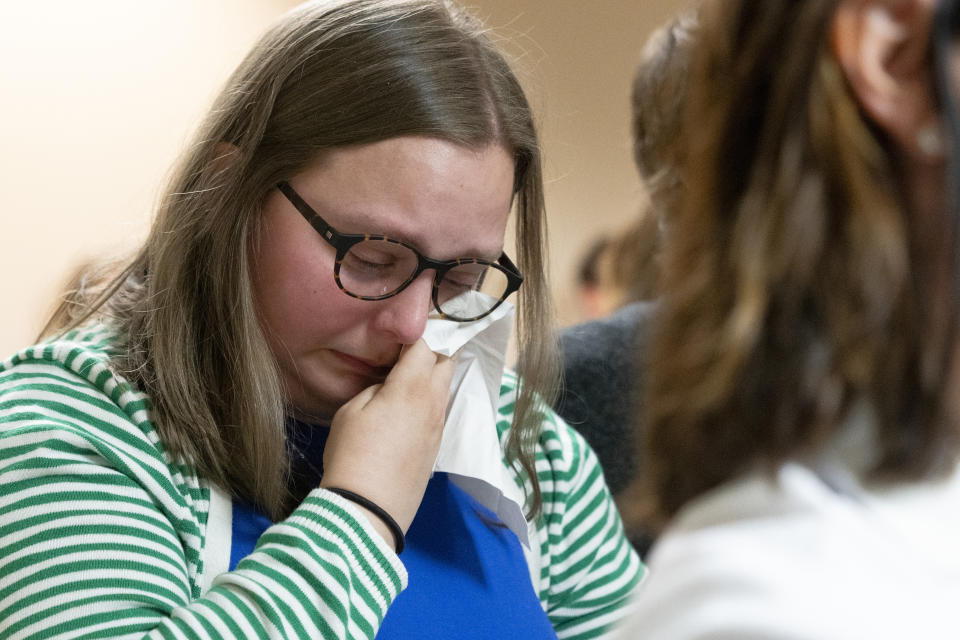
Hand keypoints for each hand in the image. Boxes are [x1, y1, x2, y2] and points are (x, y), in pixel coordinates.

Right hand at [320, 339, 454, 544]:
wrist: (368, 508)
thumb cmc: (352, 455)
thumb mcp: (351, 411)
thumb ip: (376, 389)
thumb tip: (390, 386)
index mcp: (412, 387)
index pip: (424, 346)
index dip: (411, 338)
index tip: (396, 341)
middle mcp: (433, 402)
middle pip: (446, 362)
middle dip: (431, 352)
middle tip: (407, 355)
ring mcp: (439, 425)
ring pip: (445, 387)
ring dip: (433, 377)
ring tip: (407, 380)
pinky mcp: (437, 445)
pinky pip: (440, 410)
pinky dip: (430, 401)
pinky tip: (409, 409)